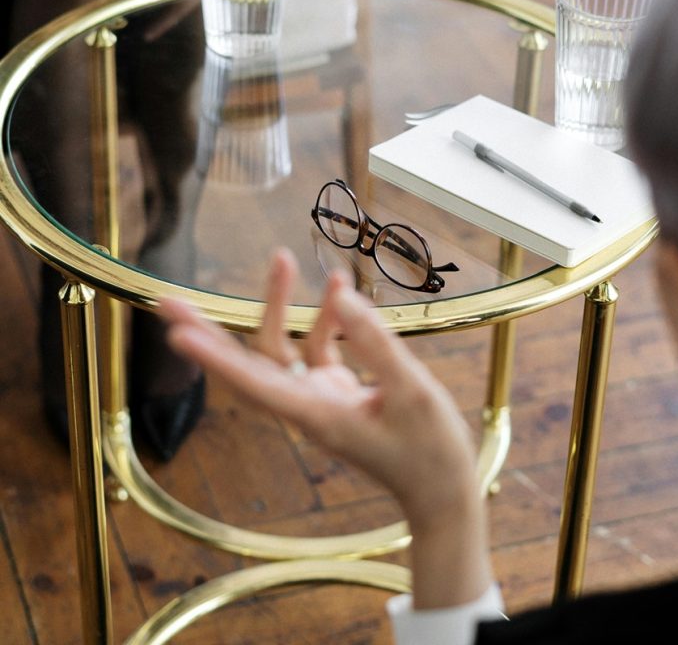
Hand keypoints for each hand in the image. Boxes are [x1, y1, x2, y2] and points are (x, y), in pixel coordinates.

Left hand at [161, 248, 493, 608]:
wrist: (442, 489)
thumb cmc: (429, 450)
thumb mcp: (412, 392)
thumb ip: (376, 343)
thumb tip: (342, 297)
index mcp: (316, 415)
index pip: (253, 382)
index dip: (215, 357)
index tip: (177, 334)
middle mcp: (306, 406)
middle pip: (247, 364)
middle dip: (209, 332)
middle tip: (167, 301)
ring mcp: (319, 397)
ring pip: (281, 348)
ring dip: (281, 305)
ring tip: (283, 257)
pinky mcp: (336, 391)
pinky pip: (319, 347)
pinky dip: (327, 317)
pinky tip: (340, 285)